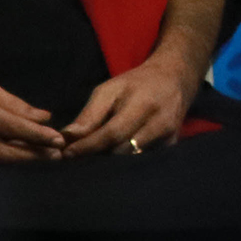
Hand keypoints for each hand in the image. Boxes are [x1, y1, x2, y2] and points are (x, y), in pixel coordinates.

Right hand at [0, 75, 63, 161]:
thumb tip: (44, 118)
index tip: (59, 140)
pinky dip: (3, 154)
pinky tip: (23, 152)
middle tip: (55, 155)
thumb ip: (11, 104)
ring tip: (45, 154)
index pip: (8, 125)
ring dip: (17, 156)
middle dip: (28, 154)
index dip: (34, 134)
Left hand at [59, 56, 197, 157]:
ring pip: (131, 159)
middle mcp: (160, 123)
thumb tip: (66, 138)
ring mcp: (168, 137)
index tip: (66, 154)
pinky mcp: (170, 145)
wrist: (175, 78)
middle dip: (96, 157)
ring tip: (93, 158)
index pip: (112, 133)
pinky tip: (113, 156)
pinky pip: (142, 161)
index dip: (87, 147)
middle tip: (77, 158)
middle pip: (121, 151)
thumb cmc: (137, 83)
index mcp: (144, 105)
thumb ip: (90, 114)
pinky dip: (124, 161)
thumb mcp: (110, 89)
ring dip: (109, 162)